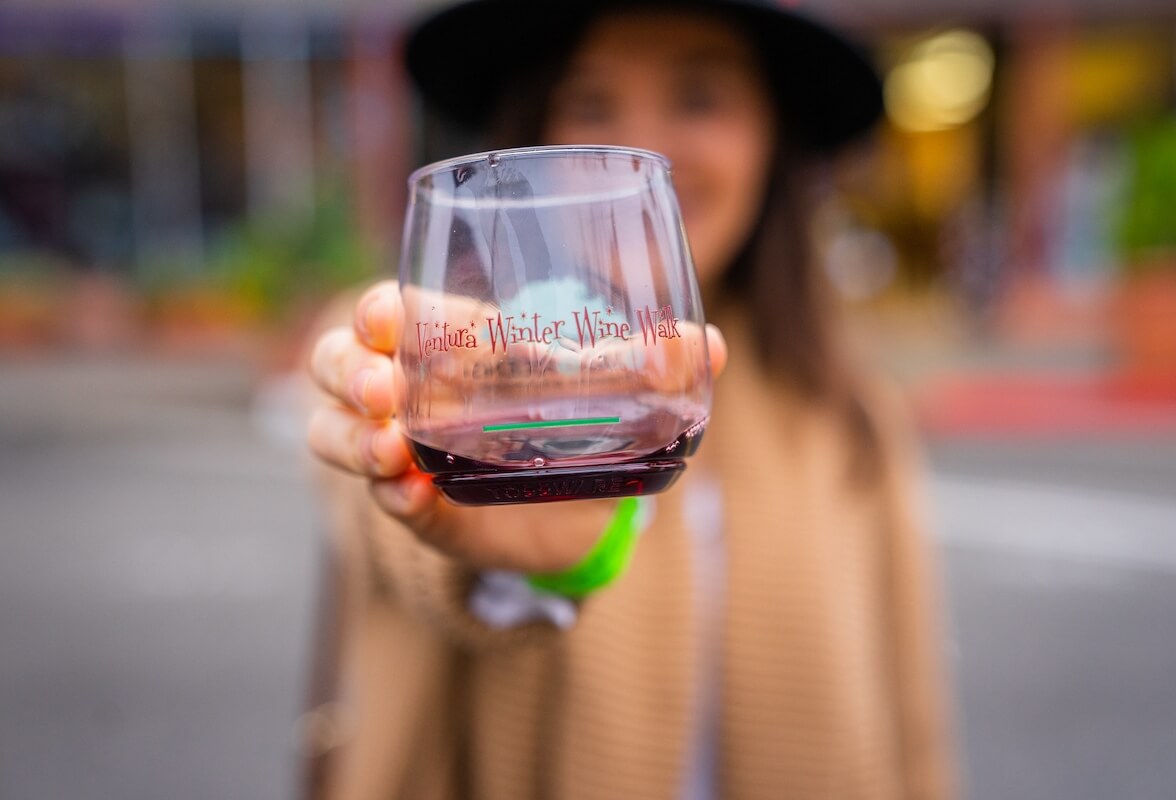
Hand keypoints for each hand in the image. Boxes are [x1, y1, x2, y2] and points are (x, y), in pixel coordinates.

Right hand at [308, 280, 727, 573]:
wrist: (577, 510)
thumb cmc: (577, 424)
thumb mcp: (611, 392)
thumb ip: (655, 366)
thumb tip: (709, 346)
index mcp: (445, 345)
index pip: (391, 313)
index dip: (380, 310)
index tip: (391, 315)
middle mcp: (407, 393)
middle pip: (337, 364)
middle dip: (348, 369)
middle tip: (383, 389)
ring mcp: (402, 454)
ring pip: (334, 433)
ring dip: (351, 438)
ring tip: (388, 448)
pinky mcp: (423, 511)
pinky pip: (387, 504)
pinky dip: (392, 500)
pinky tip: (408, 494)